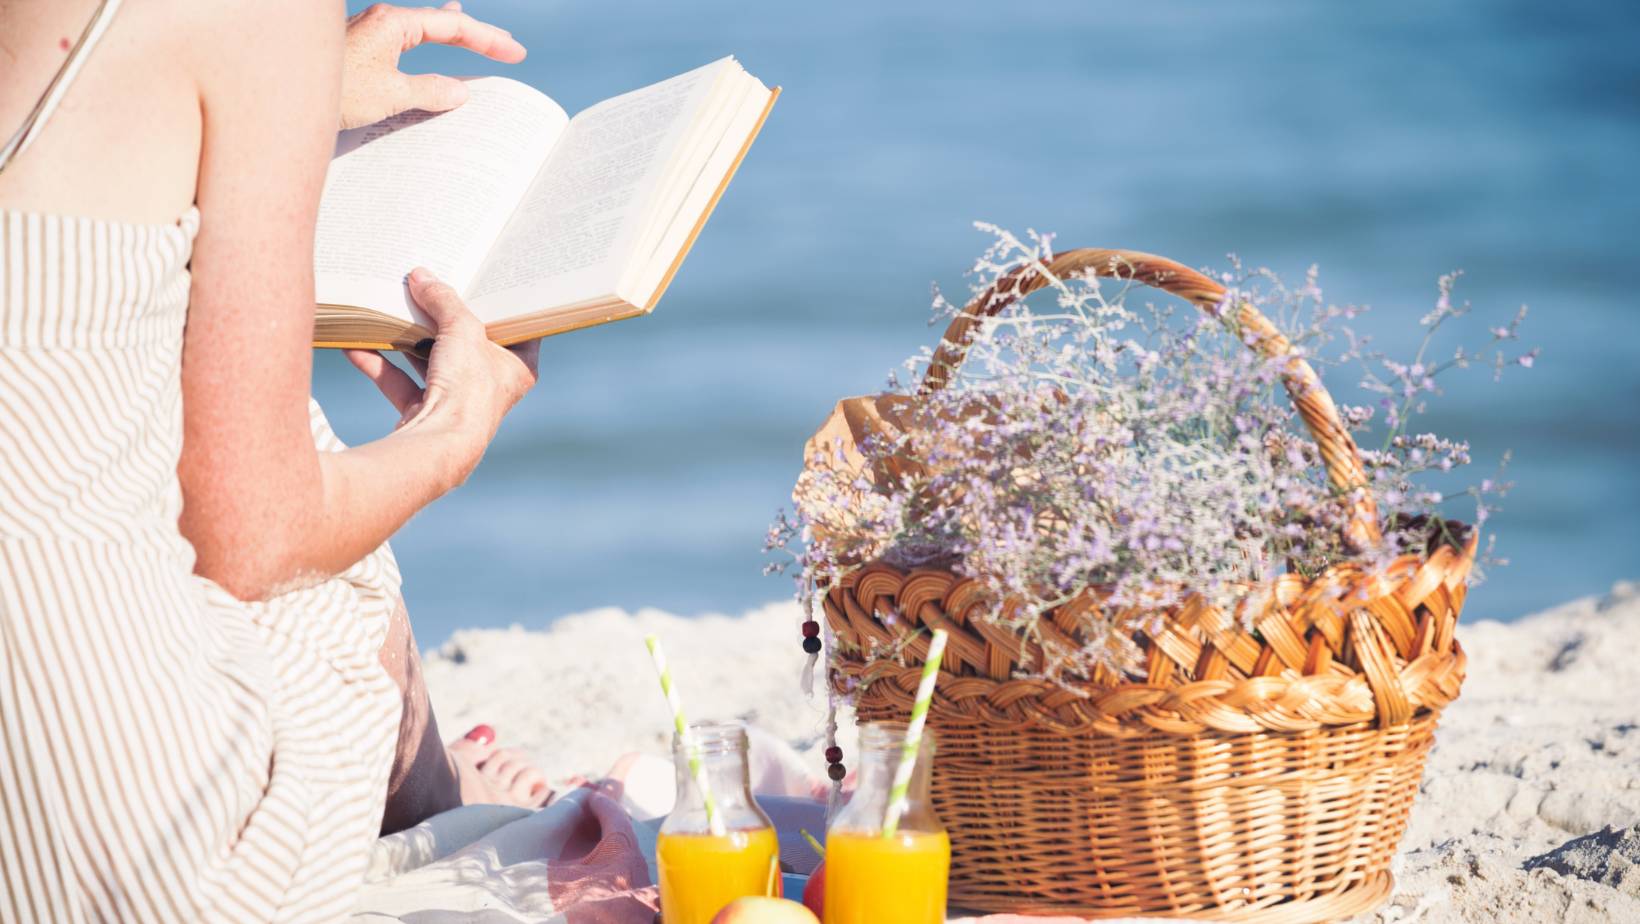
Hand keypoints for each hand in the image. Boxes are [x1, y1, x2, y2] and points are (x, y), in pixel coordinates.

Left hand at [340, 2, 527, 130]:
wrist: (282, 98)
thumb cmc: (334, 92)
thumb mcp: (391, 96)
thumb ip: (430, 91)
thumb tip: (459, 92)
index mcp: (393, 23)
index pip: (452, 27)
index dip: (488, 40)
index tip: (515, 53)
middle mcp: (380, 22)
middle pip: (439, 22)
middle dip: (475, 35)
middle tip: (506, 47)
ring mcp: (368, 35)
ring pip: (419, 29)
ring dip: (448, 34)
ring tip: (470, 32)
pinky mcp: (358, 52)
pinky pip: (403, 43)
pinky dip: (424, 43)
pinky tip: (422, 41)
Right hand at [345, 268, 539, 482]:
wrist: (437, 446)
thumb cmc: (468, 390)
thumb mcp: (462, 330)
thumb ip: (443, 300)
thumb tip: (422, 276)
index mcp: (517, 366)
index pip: (516, 328)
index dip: (501, 304)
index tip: (485, 279)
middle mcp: (490, 385)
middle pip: (467, 341)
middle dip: (443, 316)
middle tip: (429, 285)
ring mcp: (456, 401)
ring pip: (430, 360)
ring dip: (407, 337)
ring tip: (389, 307)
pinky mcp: (424, 412)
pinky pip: (399, 382)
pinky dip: (378, 364)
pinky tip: (354, 345)